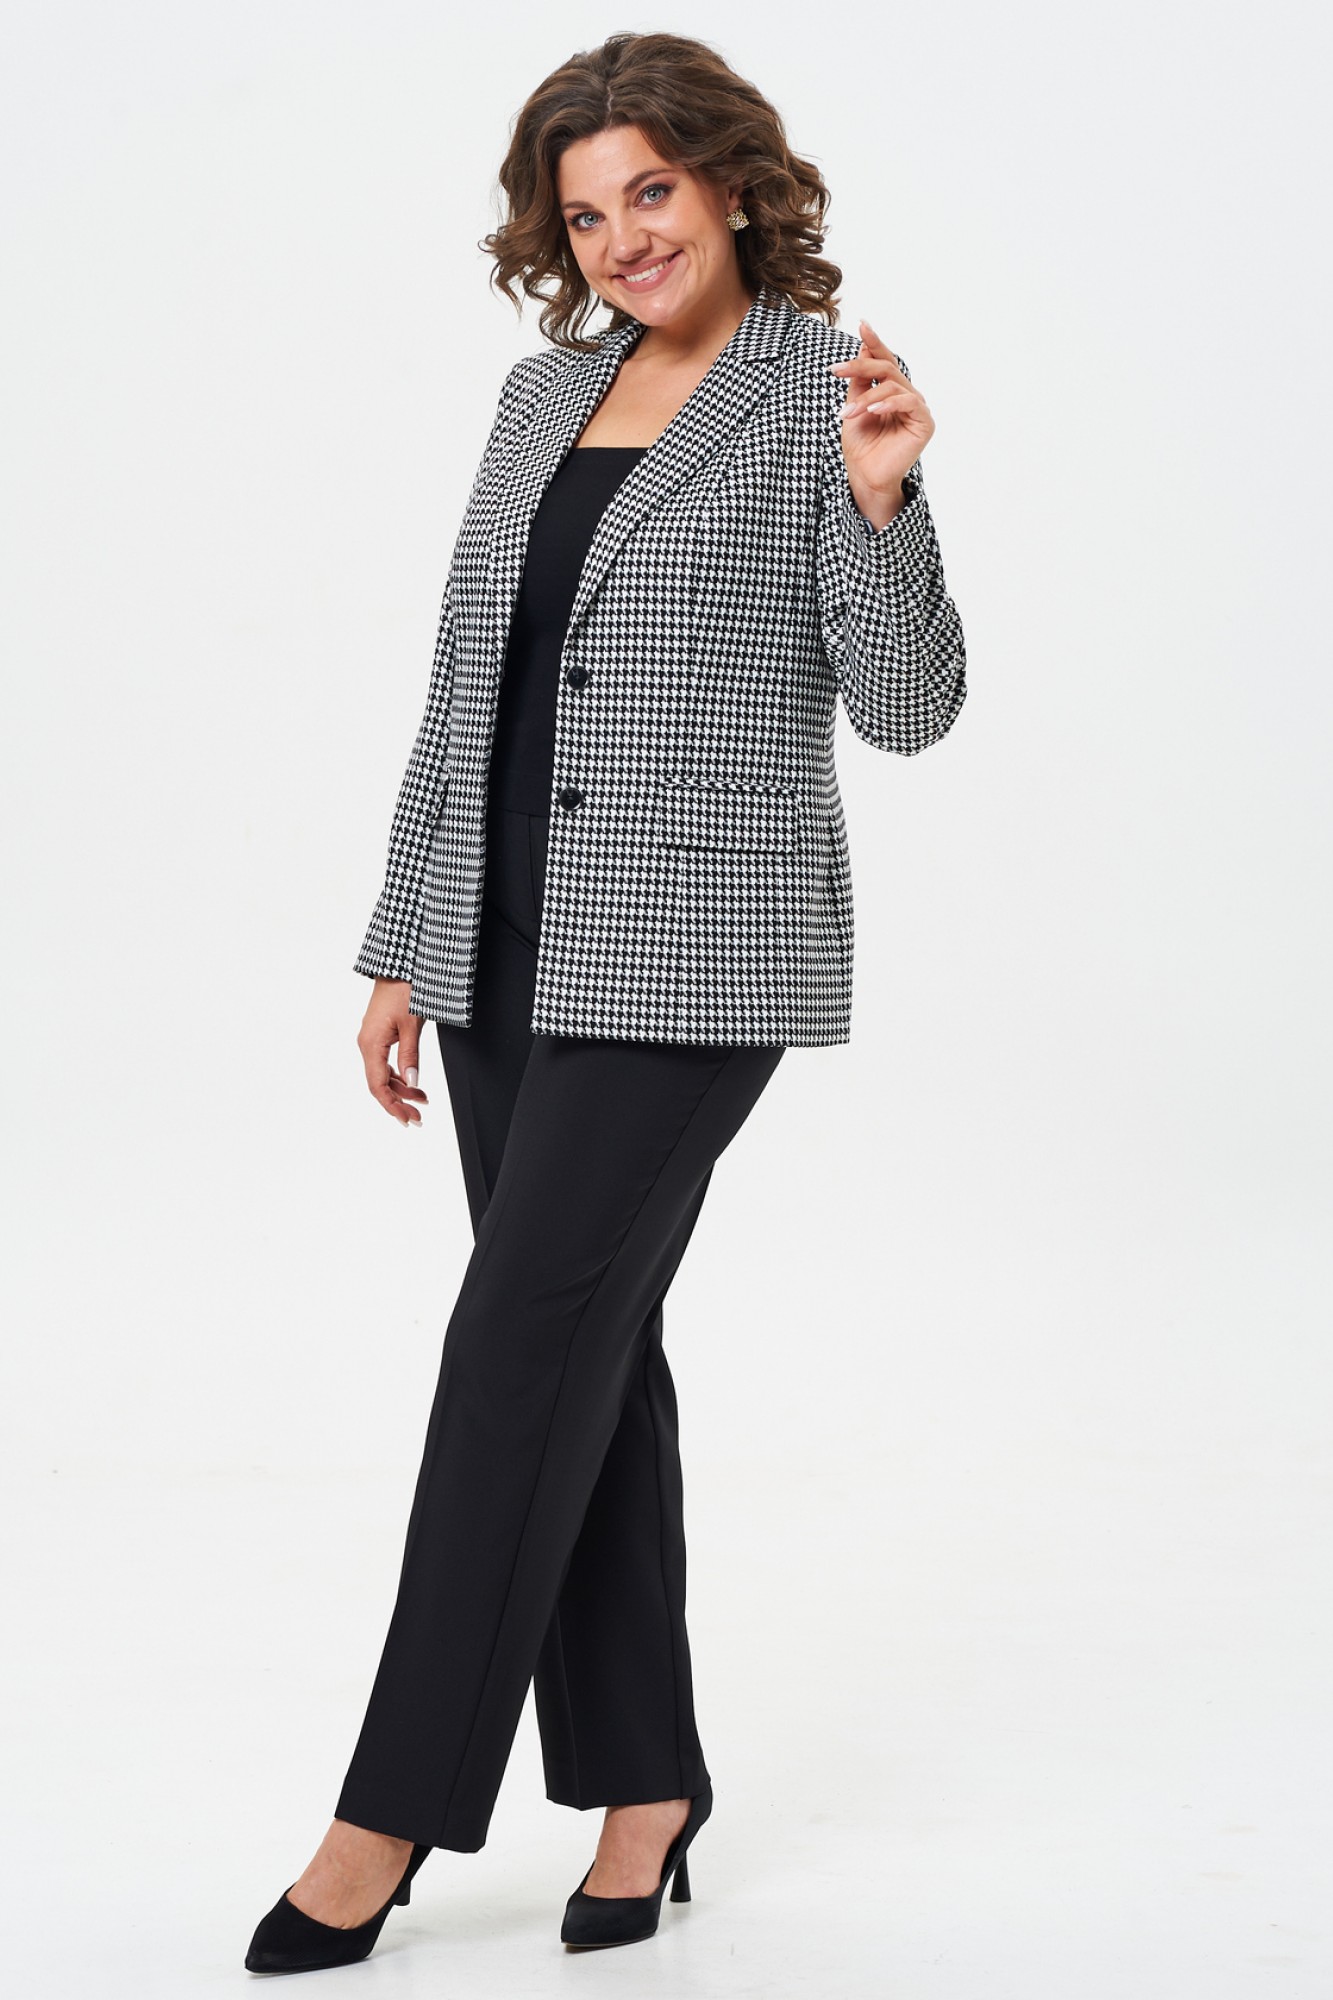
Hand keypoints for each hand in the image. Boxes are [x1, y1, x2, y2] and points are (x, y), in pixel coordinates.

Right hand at [357, 979, 429, 1126]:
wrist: (399, 966)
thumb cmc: (404, 989)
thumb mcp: (411, 1024)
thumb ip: (411, 1055)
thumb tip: (412, 1082)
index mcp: (370, 1044)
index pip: (377, 1085)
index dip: (392, 1105)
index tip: (407, 1119)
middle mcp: (367, 1044)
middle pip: (379, 1083)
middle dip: (398, 1102)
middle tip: (418, 1117)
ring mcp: (372, 1040)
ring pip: (383, 1074)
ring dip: (401, 1090)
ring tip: (422, 1100)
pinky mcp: (379, 1035)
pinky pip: (385, 1063)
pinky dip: (399, 1075)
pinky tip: (413, 1083)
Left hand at [829, 318, 935, 528]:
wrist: (866, 477)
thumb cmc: (861, 445)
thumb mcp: (853, 406)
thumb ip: (859, 380)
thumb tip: (862, 348)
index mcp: (892, 390)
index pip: (884, 359)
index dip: (874, 341)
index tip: (862, 324)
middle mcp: (907, 395)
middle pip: (886, 367)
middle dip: (859, 366)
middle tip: (834, 370)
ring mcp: (918, 407)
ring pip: (892, 385)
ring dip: (866, 397)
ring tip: (847, 415)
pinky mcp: (925, 422)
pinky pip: (908, 402)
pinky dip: (888, 404)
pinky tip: (872, 410)